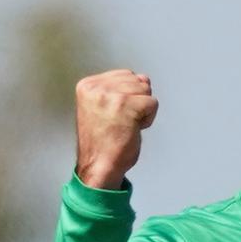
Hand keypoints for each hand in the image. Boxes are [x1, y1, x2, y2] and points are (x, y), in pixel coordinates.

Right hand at [75, 69, 157, 189]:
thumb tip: (145, 78)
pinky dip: (148, 119)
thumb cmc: (104, 141)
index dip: (128, 96)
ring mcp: (111, 95)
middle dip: (137, 102)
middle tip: (121, 122)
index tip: (114, 115)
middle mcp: (96, 87)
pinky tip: (133, 129)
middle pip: (138, 81)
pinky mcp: (126, 105)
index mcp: (87, 85)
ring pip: (146, 90)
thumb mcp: (103, 106)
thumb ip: (119, 89)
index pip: (125, 75)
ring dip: (143, 110)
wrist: (98, 166)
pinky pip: (153, 103)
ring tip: (126, 125)